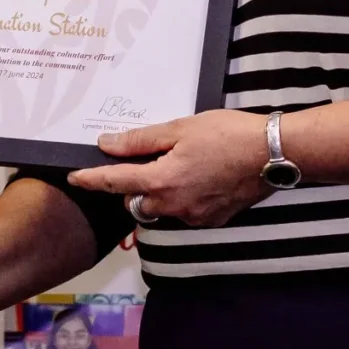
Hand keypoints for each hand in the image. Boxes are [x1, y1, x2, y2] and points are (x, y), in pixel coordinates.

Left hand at [66, 109, 275, 228]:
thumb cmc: (228, 134)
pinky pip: (185, 213)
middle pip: (136, 203)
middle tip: (142, 164)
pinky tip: (199, 179)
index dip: (92, 180)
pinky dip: (183, 199)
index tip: (75, 177)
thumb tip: (108, 145)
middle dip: (132, 188)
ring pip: (161, 210)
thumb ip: (140, 141)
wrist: (273, 153)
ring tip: (177, 168)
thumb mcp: (180, 128)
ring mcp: (194, 216)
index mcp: (162, 180)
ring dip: (158, 194)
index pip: (116, 183)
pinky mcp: (212, 220)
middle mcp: (174, 205)